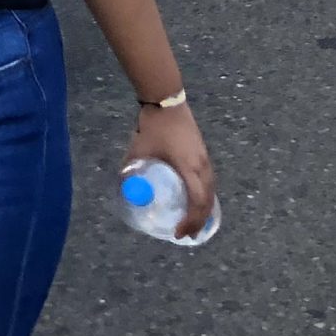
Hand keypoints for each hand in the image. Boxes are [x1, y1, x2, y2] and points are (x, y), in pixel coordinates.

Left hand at [121, 103, 216, 240]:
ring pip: (211, 191)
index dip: (190, 221)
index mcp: (189, 167)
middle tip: (188, 235)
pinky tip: (197, 200)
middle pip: (208, 200)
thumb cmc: (153, 125)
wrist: (167, 100)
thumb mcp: (139, 148)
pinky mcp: (203, 153)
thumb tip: (124, 187)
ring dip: (205, 209)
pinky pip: (210, 181)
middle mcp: (202, 166)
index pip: (196, 202)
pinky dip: (206, 196)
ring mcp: (205, 159)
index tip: (178, 233)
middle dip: (200, 221)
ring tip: (195, 223)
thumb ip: (131, 167)